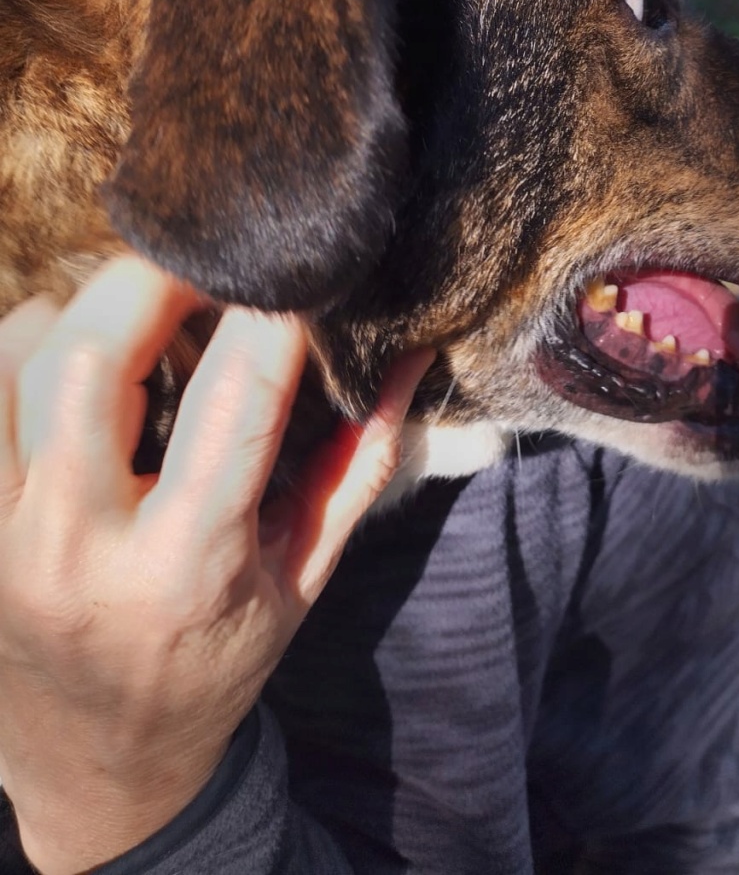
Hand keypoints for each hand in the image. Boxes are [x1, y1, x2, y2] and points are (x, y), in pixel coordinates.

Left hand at [0, 256, 431, 873]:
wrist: (99, 762)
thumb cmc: (217, 661)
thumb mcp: (302, 578)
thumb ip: (358, 465)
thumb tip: (410, 358)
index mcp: (188, 566)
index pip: (236, 403)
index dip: (272, 317)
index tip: (295, 277)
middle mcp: (80, 545)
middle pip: (88, 360)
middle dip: (153, 281)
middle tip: (203, 264)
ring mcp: (4, 532)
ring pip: (13, 361)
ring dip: (78, 308)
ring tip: (136, 309)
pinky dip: (22, 344)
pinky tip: (73, 349)